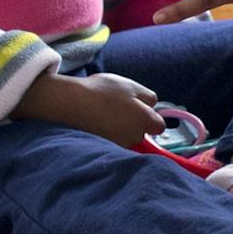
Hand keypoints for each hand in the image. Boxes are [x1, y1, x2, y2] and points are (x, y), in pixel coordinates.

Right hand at [14, 71, 165, 146]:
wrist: (73, 103)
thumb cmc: (103, 92)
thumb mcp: (132, 86)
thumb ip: (149, 98)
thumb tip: (153, 108)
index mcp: (145, 120)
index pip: (159, 126)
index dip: (151, 116)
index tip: (140, 108)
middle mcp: (135, 137)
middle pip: (142, 132)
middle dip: (136, 122)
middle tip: (121, 106)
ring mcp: (119, 144)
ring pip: (127, 136)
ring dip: (122, 126)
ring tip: (108, 111)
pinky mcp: (106, 147)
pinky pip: (114, 139)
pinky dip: (109, 131)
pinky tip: (100, 119)